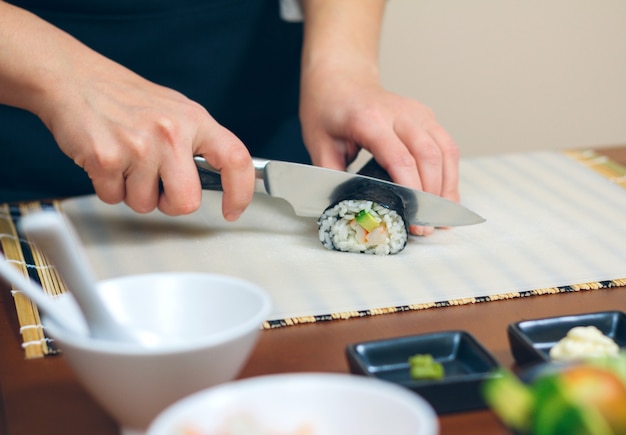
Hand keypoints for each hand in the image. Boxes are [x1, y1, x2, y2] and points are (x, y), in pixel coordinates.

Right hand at [40, 60, 254, 219]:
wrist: (72, 78)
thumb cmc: (123, 97)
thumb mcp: (174, 109)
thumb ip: (197, 141)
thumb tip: (218, 177)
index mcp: (194, 119)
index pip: (235, 159)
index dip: (240, 192)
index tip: (233, 210)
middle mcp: (171, 132)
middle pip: (187, 201)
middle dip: (170, 203)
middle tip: (155, 184)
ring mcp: (139, 146)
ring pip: (146, 205)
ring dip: (133, 193)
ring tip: (124, 161)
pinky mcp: (106, 158)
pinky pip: (114, 199)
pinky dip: (108, 188)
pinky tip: (106, 160)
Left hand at [300, 73, 459, 234]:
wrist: (340, 76)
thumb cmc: (327, 109)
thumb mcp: (318, 144)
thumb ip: (332, 177)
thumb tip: (344, 211)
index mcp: (368, 120)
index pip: (400, 159)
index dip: (411, 192)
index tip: (413, 220)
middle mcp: (398, 113)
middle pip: (429, 156)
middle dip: (432, 196)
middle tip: (427, 227)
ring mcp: (417, 112)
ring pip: (445, 151)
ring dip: (447, 187)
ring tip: (442, 218)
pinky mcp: (426, 116)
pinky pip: (446, 146)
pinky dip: (450, 173)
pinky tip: (446, 196)